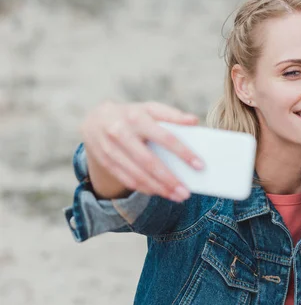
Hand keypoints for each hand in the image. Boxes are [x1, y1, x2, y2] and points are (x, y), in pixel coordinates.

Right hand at [82, 101, 202, 201]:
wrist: (96, 118)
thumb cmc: (132, 114)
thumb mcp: (150, 108)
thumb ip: (171, 115)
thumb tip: (194, 121)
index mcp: (137, 117)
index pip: (164, 137)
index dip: (182, 152)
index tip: (199, 165)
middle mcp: (121, 133)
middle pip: (149, 161)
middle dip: (169, 179)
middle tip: (186, 193)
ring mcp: (110, 149)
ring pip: (137, 174)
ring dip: (159, 188)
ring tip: (177, 196)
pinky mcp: (105, 162)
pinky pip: (127, 179)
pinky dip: (144, 188)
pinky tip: (159, 193)